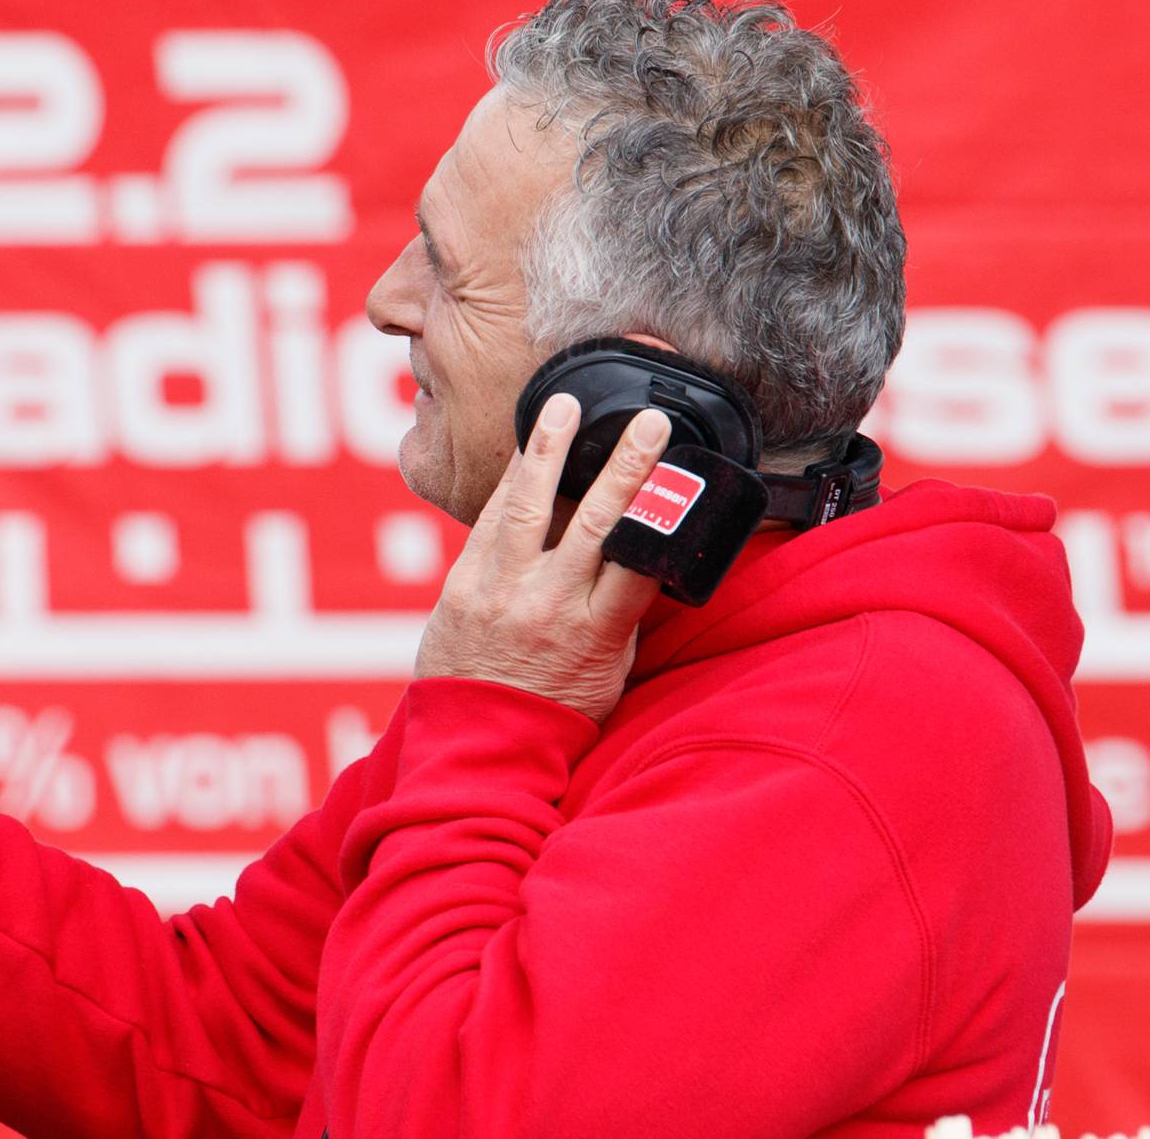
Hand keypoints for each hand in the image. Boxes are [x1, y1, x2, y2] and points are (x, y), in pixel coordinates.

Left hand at [411, 394, 671, 721]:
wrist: (478, 741)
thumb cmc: (558, 706)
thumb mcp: (611, 668)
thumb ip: (623, 611)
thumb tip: (645, 554)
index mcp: (597, 633)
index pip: (640, 562)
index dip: (665, 516)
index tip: (687, 475)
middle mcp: (548, 607)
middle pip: (594, 525)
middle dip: (627, 469)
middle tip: (651, 423)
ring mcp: (501, 592)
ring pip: (528, 509)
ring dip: (549, 451)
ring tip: (565, 406)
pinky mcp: (462, 584)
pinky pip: (488, 521)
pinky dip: (508, 482)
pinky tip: (524, 448)